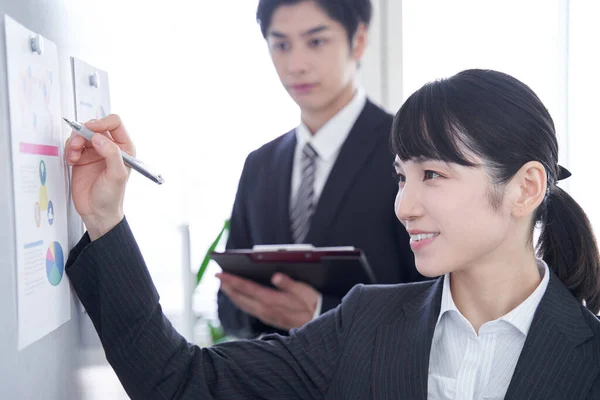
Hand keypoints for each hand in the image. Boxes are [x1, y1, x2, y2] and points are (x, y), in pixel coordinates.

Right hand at [64, 115, 134, 239]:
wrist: (96, 212)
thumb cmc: (111, 196)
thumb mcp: (116, 175)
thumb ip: (111, 154)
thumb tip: (99, 138)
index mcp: (124, 147)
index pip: (114, 123)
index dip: (101, 123)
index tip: (90, 130)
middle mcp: (110, 147)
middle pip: (95, 126)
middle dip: (83, 132)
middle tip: (77, 145)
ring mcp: (95, 151)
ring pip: (81, 134)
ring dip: (74, 142)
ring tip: (74, 155)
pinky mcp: (82, 157)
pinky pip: (72, 144)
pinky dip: (69, 149)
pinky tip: (72, 160)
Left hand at [217, 272, 319, 330]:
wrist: (318, 323)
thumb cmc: (312, 304)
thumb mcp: (304, 290)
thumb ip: (289, 284)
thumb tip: (276, 276)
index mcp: (272, 300)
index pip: (247, 288)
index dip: (232, 280)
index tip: (220, 274)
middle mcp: (266, 310)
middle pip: (241, 297)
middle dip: (228, 287)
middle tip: (218, 277)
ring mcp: (266, 316)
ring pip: (243, 305)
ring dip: (233, 294)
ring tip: (225, 285)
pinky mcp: (268, 319)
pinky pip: (249, 309)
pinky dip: (241, 301)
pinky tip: (239, 297)